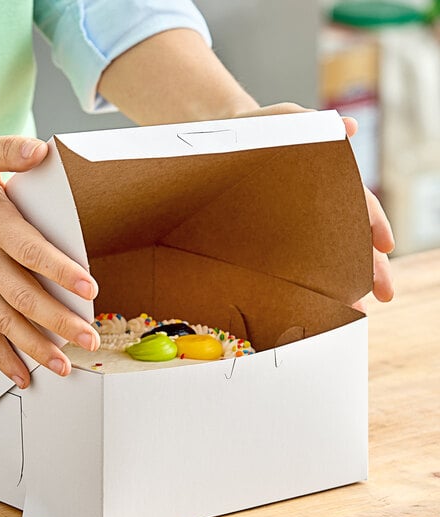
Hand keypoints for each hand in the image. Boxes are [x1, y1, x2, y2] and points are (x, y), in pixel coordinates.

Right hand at [0, 133, 99, 387]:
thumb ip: (9, 150)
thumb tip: (41, 151)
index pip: (30, 250)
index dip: (60, 271)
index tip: (88, 289)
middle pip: (23, 296)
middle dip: (59, 322)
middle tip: (88, 338)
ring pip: (5, 322)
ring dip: (36, 347)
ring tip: (63, 365)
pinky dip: (1, 357)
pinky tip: (21, 374)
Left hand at [236, 103, 394, 306]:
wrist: (215, 149)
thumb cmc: (252, 132)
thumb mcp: (279, 121)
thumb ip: (310, 123)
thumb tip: (351, 127)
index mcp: (325, 181)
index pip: (357, 204)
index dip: (374, 225)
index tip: (386, 247)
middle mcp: (315, 209)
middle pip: (349, 239)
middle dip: (369, 267)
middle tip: (384, 293)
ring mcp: (293, 227)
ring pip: (325, 259)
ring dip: (342, 283)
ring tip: (353, 309)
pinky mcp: (268, 241)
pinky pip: (291, 266)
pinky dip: (306, 286)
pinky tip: (313, 305)